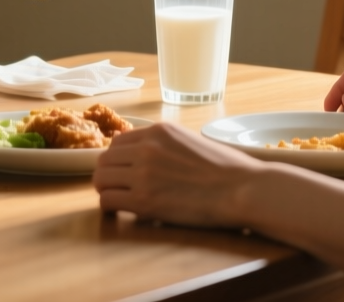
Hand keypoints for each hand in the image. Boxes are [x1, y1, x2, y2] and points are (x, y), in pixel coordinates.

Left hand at [94, 122, 264, 227]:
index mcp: (159, 130)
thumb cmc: (226, 168)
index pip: (118, 142)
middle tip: (121, 189)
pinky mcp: (144, 200)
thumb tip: (137, 151)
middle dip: (109, 175)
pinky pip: (108, 201)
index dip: (119, 160)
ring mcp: (143, 173)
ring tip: (122, 200)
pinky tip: (123, 212)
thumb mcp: (190, 141)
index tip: (125, 172)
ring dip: (108, 191)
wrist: (242, 189)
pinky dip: (111, 208)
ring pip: (100, 179)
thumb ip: (163, 144)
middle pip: (104, 160)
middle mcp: (146, 148)